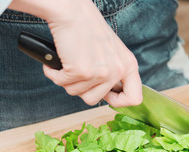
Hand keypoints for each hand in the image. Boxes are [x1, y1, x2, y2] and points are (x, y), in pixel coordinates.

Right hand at [10, 0, 141, 106]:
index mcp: (129, 66)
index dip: (119, 101)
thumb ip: (115, 73)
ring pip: (77, 93)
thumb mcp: (113, 52)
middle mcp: (117, 71)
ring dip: (68, 81)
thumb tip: (110, 96)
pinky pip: (61, 84)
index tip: (107, 96)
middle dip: (81, 89)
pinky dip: (54, 74)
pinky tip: (57, 62)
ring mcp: (100, 73)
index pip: (134, 99)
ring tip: (69, 62)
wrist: (72, 12)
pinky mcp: (81, 71)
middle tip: (79, 71)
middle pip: (95, 100)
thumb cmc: (89, 30)